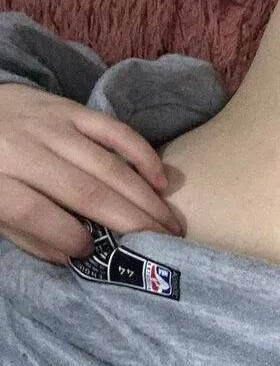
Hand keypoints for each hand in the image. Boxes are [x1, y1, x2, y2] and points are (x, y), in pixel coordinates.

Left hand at [0, 83, 183, 262]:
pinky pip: (114, 130)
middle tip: (163, 245)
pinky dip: (142, 156)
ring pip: (107, 167)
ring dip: (146, 199)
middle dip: (130, 223)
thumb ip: (28, 235)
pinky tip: (161, 182)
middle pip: (84, 192)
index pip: (34, 212)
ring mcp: (50, 126)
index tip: (92, 253)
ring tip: (171, 223)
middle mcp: (22, 150)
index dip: (67, 237)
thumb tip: (76, 256)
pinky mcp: (70, 109)